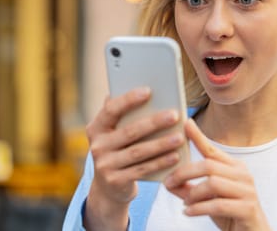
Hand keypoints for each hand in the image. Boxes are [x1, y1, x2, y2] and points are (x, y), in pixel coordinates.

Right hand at [84, 87, 185, 229]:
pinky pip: (142, 170)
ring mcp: (105, 165)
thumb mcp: (115, 132)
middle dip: (154, 123)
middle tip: (174, 115)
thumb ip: (123, 114)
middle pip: (129, 131)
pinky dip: (160, 163)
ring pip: (138, 152)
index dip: (128, 100)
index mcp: (96, 128)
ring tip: (180, 137)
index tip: (148, 91)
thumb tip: (142, 89)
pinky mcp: (116, 181)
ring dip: (161, 144)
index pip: (111, 110)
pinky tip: (175, 156)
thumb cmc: (119, 149)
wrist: (108, 187)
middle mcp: (97, 146)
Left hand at [164, 119, 271, 230]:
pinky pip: (218, 204)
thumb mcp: (207, 198)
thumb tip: (168, 182)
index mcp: (234, 167)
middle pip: (208, 165)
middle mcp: (243, 175)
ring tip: (185, 203)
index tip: (185, 123)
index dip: (198, 137)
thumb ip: (189, 188)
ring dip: (192, 193)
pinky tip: (188, 212)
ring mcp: (247, 191)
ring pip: (213, 183)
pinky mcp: (248, 209)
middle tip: (168, 183)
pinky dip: (198, 208)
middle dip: (184, 173)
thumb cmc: (229, 214)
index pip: (212, 150)